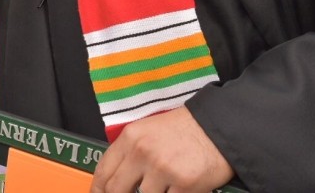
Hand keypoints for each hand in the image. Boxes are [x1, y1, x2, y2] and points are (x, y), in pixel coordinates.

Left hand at [90, 107, 233, 192]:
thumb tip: (115, 178)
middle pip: (117, 189)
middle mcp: (143, 153)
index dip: (98, 189)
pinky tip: (176, 189)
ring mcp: (163, 169)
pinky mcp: (184, 184)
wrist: (217, 128)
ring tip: (163, 185)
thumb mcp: (148, 131)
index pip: (103, 171)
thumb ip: (129, 152)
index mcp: (131, 138)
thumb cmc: (183, 130)